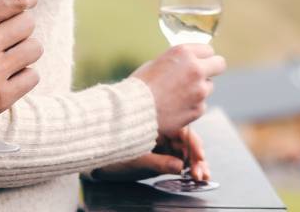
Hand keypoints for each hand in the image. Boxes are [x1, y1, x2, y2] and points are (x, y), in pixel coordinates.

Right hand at [0, 0, 42, 150]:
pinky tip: (8, 78)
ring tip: (9, 60)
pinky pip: (32, 77)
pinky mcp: (0, 98)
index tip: (28, 2)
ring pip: (34, 49)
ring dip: (24, 53)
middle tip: (9, 39)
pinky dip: (23, 77)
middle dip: (21, 29)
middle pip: (29, 24)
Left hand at [90, 130, 210, 182]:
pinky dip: (187, 167)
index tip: (200, 158)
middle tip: (202, 173)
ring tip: (202, 176)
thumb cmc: (112, 154)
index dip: (194, 146)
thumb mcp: (136, 158)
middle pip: (187, 143)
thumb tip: (179, 166)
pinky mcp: (161, 155)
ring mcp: (163, 144)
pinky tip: (195, 174)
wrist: (97, 159)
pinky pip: (178, 160)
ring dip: (195, 164)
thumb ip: (159, 163)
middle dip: (197, 158)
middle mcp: (163, 132)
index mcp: (157, 124)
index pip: (183, 132)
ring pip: (185, 152)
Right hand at [130, 44, 225, 136]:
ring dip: (199, 89)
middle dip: (211, 69)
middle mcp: (196, 69)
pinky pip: (201, 105)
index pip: (208, 50)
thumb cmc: (139, 86)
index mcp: (184, 53)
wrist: (132, 112)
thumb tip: (188, 63)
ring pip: (209, 87)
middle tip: (201, 75)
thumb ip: (178, 62)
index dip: (201, 57)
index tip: (198, 61)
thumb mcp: (157, 63)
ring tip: (178, 95)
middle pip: (219, 64)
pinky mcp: (198, 109)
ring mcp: (199, 90)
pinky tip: (175, 108)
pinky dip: (192, 106)